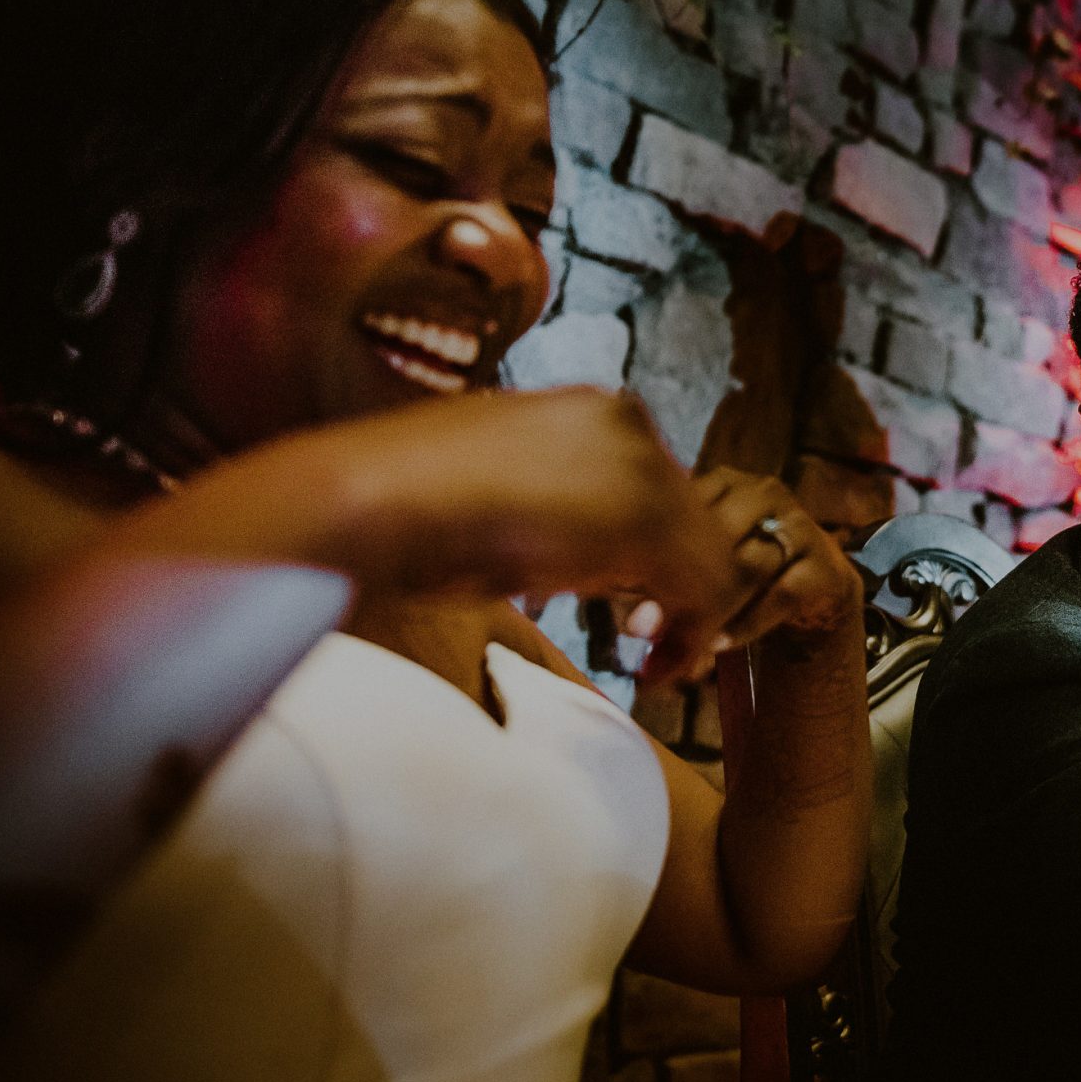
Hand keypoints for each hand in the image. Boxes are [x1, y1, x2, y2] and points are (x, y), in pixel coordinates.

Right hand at [321, 387, 744, 676]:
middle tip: (649, 639)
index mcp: (595, 410)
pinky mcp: (644, 520)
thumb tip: (585, 552)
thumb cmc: (407, 504)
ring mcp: (642, 467)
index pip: (663, 489)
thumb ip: (559, 503)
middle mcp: (629, 424)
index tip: (636, 603)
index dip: (658, 556)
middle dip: (679, 585)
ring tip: (654, 659)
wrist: (369, 499)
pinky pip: (706, 587)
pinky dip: (691, 637)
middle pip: (695, 519)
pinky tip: (654, 670)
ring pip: (712, 554)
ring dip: (690, 615)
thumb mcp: (504, 488)